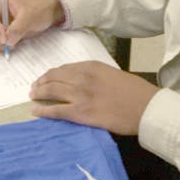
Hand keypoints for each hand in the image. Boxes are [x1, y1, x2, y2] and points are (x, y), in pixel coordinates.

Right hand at [0, 0, 63, 51]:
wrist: (48, 12)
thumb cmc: (39, 8)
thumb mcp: (29, 17)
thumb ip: (17, 29)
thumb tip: (7, 41)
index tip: (4, 36)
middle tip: (7, 41)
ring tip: (12, 41)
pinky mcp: (0, 31)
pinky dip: (0, 46)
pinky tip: (13, 42)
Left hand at [30, 62, 158, 133]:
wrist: (146, 107)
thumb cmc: (135, 92)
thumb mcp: (112, 74)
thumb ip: (95, 76)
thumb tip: (81, 83)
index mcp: (91, 66)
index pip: (64, 69)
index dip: (52, 74)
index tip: (46, 78)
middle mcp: (82, 77)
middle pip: (54, 78)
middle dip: (41, 83)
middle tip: (34, 88)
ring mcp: (80, 95)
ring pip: (51, 91)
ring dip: (39, 93)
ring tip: (33, 96)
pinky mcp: (80, 113)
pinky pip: (55, 110)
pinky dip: (42, 110)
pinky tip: (35, 111)